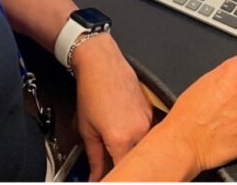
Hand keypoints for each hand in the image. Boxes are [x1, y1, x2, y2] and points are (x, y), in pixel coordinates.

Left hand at [70, 34, 153, 180]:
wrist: (101, 63)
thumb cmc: (93, 90)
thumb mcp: (87, 129)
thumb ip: (94, 158)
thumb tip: (96, 174)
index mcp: (122, 139)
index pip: (123, 171)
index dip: (115, 176)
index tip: (107, 177)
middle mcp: (139, 131)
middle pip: (135, 159)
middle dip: (123, 163)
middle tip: (110, 162)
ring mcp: (147, 120)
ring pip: (143, 146)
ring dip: (131, 149)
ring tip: (115, 142)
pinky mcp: (150, 111)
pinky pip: (146, 132)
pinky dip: (136, 135)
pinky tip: (123, 127)